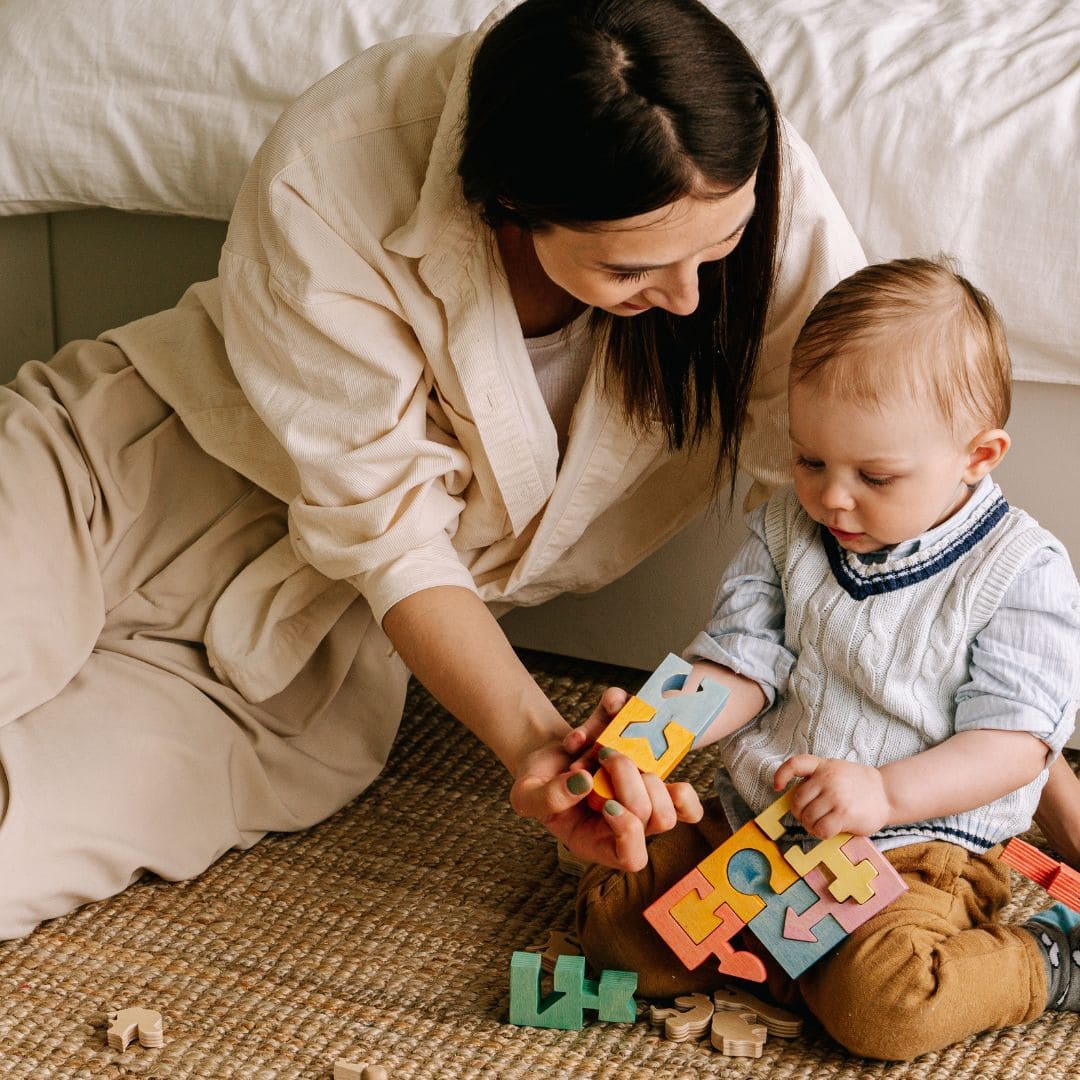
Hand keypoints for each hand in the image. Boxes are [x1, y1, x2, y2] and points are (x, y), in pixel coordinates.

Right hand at [509, 687, 702, 871]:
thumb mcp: (527, 796)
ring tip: (605, 747)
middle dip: (629, 781)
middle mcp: (630, 822)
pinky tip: (612, 709)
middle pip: (659, 817)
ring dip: (639, 759)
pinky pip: (669, 747)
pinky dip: (643, 722)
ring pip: (675, 793)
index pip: (632, 856)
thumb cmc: (537, 784)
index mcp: (600, 842)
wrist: (547, 757)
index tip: (606, 804)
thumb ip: (547, 798)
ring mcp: (645, 794)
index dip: (628, 830)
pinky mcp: (651, 762)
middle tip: (601, 759)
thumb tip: (586, 781)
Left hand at [773, 755, 889, 837]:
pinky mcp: (844, 814)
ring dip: (810, 825)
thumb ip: (817, 779)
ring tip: (820, 824)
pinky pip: (821, 829)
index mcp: (823, 766)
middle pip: (797, 801)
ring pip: (808, 817)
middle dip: (800, 813)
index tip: (777, 787)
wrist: (887, 793)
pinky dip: (820, 833)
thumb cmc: (858, 785)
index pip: (795, 764)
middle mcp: (827, 778)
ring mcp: (835, 796)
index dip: (781, 775)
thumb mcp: (836, 771)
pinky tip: (827, 830)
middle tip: (810, 817)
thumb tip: (796, 800)